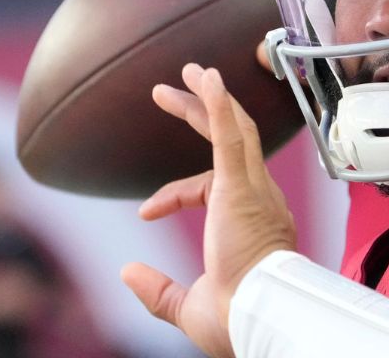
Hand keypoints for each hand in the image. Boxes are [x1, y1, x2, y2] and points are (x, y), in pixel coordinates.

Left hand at [121, 64, 296, 357]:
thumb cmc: (239, 319)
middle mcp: (258, 199)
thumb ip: (158, 290)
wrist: (261, 318)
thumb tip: (127, 272)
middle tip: (183, 81)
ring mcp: (253, 190)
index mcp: (251, 222)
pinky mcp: (241, 186)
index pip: (210, 186)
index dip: (174, 192)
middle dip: (205, 109)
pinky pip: (231, 135)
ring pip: (235, 128)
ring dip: (211, 96)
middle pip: (233, 139)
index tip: (146, 211)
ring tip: (191, 69)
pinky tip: (206, 80)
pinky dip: (219, 105)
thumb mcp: (189, 307)